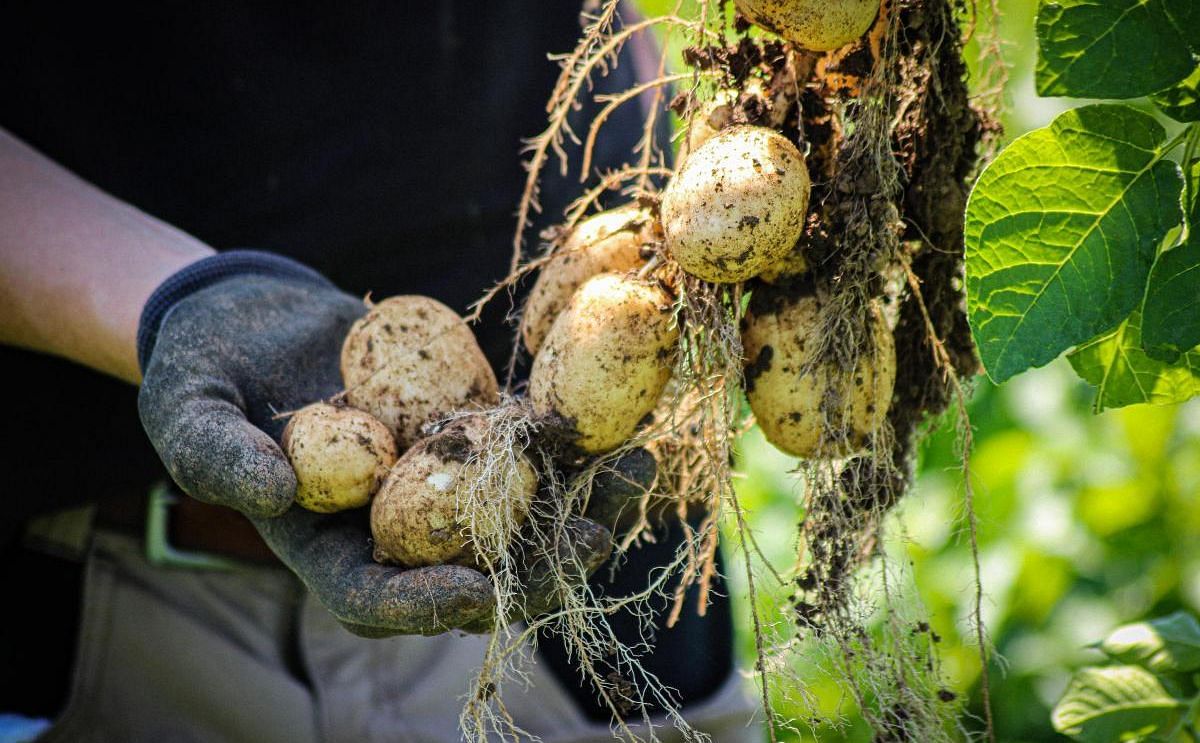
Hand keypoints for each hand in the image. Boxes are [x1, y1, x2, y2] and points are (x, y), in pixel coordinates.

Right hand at [136, 254, 649, 635]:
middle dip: (533, 564)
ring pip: (508, 505)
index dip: (423, 604)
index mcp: (321, 544)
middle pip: (464, 564)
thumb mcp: (186, 412)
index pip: (376, 598)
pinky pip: (516, 439)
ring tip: (635, 478)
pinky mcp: (457, 424)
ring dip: (575, 500)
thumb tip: (276, 497)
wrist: (246, 315)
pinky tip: (617, 417)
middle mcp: (387, 523)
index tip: (474, 589)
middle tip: (593, 547)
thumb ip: (217, 459)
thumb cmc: (201, 370)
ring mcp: (428, 476)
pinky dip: (564, 434)